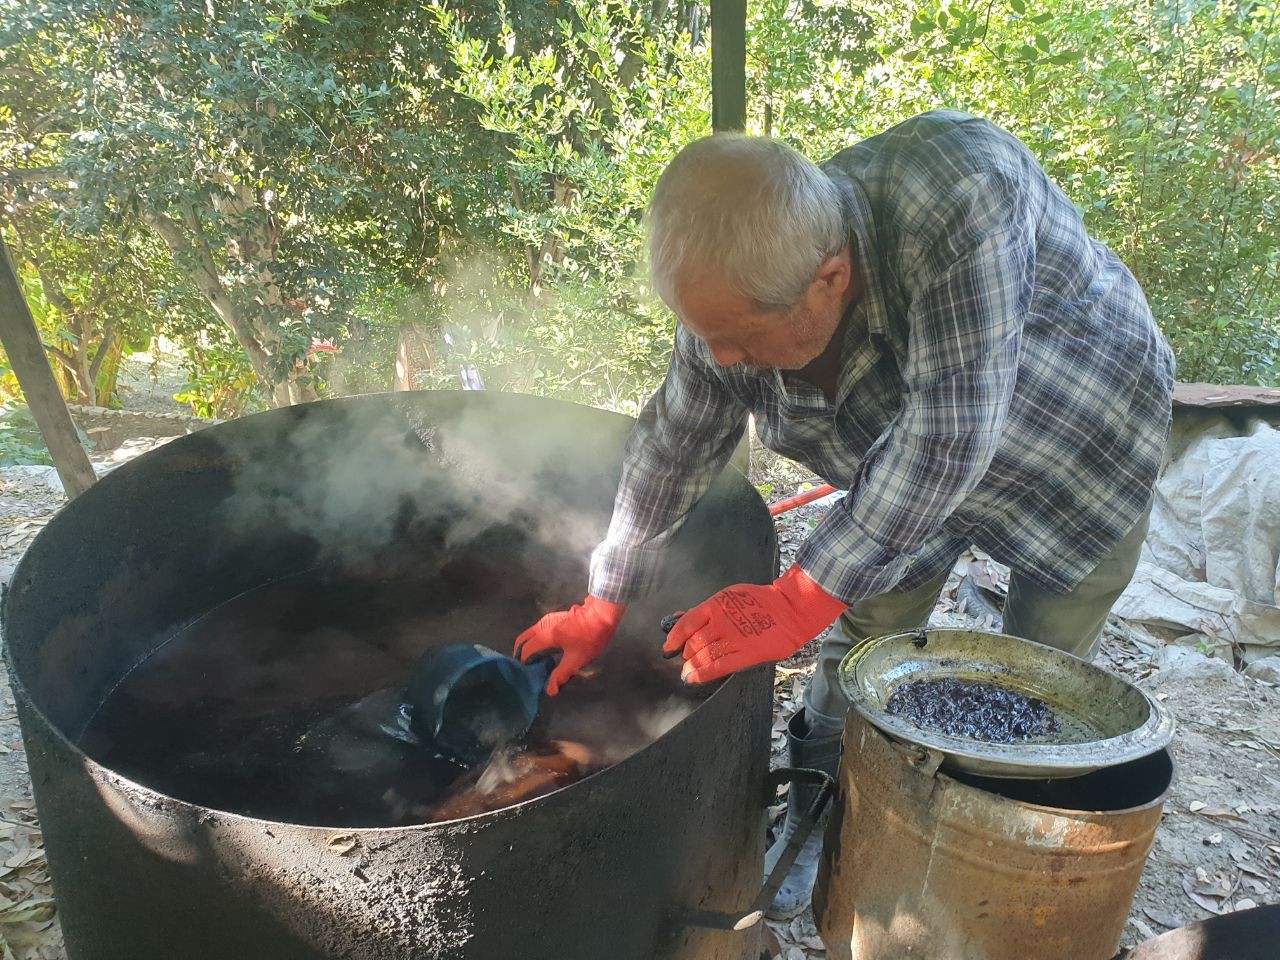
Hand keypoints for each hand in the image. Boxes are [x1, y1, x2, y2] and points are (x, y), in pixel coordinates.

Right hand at [515, 595, 626, 695]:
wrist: (601, 615)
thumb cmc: (590, 638)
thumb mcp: (577, 659)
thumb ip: (561, 674)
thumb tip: (550, 691)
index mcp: (545, 635)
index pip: (526, 650)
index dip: (523, 663)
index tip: (525, 674)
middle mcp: (542, 625)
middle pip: (523, 639)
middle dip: (520, 653)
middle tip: (524, 668)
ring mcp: (547, 619)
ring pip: (529, 634)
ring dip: (527, 646)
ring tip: (533, 662)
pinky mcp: (553, 618)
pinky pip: (537, 630)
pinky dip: (534, 640)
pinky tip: (543, 650)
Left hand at [663, 566, 846, 683]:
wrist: (791, 608)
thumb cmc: (760, 602)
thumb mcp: (730, 597)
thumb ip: (706, 610)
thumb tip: (680, 617)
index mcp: (716, 604)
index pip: (686, 623)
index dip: (674, 638)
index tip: (669, 647)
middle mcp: (722, 621)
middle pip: (693, 642)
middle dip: (687, 653)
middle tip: (686, 660)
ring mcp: (735, 638)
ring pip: (703, 655)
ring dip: (691, 666)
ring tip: (687, 672)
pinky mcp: (747, 653)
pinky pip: (718, 667)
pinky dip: (702, 674)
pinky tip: (693, 678)